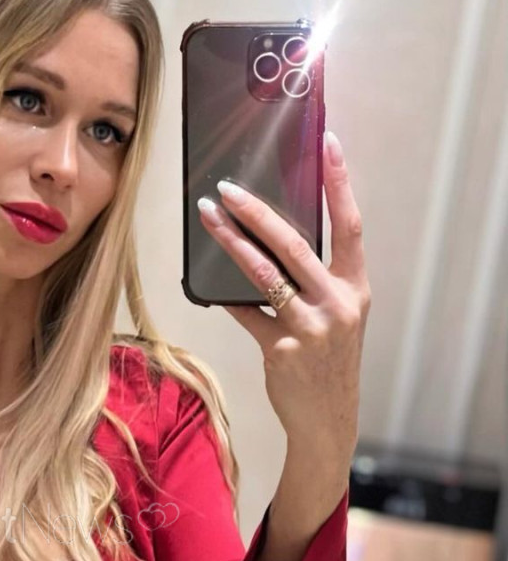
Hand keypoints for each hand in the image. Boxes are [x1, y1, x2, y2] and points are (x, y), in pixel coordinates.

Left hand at [196, 130, 368, 458]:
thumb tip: (270, 238)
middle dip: (258, 211)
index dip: (339, 182)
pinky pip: (246, 313)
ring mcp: (311, 327)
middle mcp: (338, 304)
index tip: (328, 142)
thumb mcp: (336, 316)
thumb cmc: (326, 360)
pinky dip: (225, 296)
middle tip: (229, 187)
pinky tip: (205, 281)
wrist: (326, 418)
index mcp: (355, 288)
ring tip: (210, 217)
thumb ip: (315, 281)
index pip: (350, 225)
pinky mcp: (282, 349)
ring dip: (232, 242)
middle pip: (294, 244)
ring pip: (263, 274)